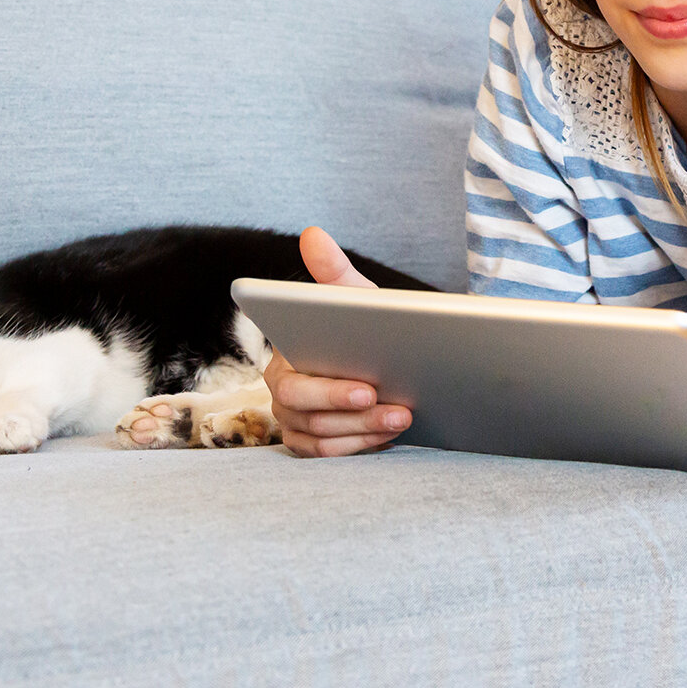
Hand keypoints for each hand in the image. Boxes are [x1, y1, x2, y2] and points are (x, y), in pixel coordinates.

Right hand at [262, 227, 411, 456]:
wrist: (378, 357)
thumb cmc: (359, 326)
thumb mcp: (352, 299)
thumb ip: (333, 271)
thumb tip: (313, 234)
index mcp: (283, 360)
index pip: (294, 382)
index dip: (330, 391)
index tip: (368, 388)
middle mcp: (281, 395)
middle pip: (309, 416)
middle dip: (356, 414)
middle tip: (398, 408)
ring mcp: (294, 423)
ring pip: (324, 437)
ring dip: (368, 430)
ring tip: (405, 417)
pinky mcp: (309, 444)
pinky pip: (330, 454)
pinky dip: (362, 445)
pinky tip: (391, 433)